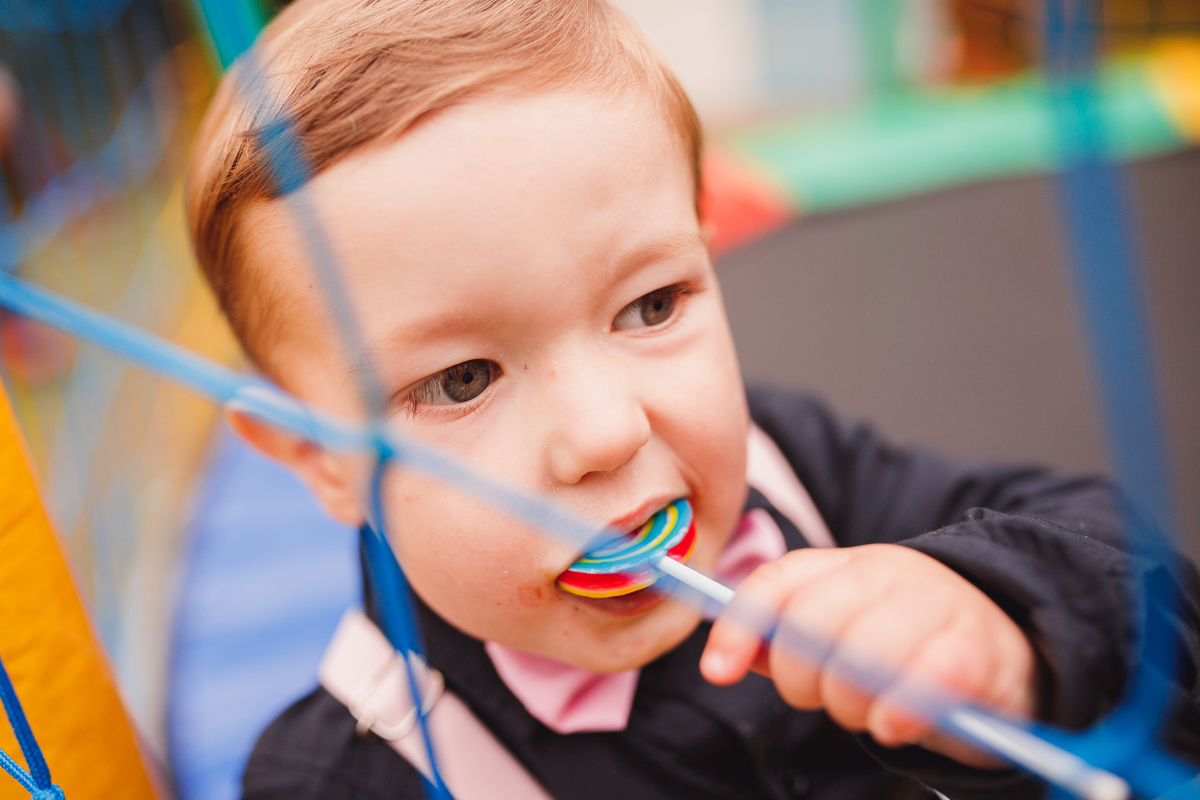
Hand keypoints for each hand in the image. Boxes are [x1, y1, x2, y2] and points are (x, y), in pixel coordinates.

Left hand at [699, 544, 1036, 766]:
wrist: (1008, 648)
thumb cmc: (909, 650)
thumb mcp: (841, 637)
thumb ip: (784, 644)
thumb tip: (727, 656)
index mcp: (844, 566)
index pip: (776, 582)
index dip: (740, 627)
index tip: (717, 672)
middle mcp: (886, 572)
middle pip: (811, 622)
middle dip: (803, 678)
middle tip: (826, 700)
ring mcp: (934, 602)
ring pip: (861, 652)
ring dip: (851, 701)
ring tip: (870, 714)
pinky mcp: (978, 645)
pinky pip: (926, 677)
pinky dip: (901, 709)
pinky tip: (895, 723)